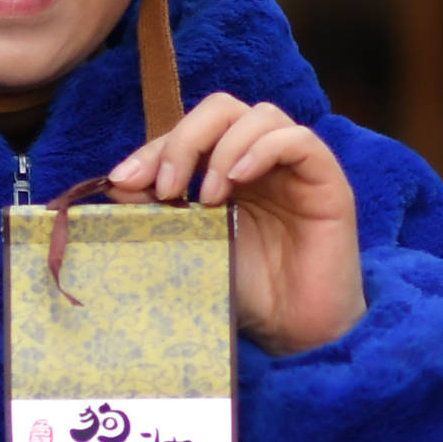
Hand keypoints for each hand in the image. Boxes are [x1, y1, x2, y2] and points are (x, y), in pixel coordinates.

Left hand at [110, 94, 366, 355]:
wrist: (292, 332)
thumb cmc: (245, 291)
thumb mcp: (187, 247)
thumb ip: (156, 212)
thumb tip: (116, 182)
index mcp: (224, 168)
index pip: (187, 132)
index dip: (154, 148)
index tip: (122, 181)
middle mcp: (259, 159)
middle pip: (221, 110)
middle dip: (184, 139)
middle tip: (167, 187)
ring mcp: (294, 167)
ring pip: (260, 116)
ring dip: (222, 148)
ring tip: (207, 198)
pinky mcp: (326, 180)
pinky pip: (298, 140)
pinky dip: (263, 149)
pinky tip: (239, 179)